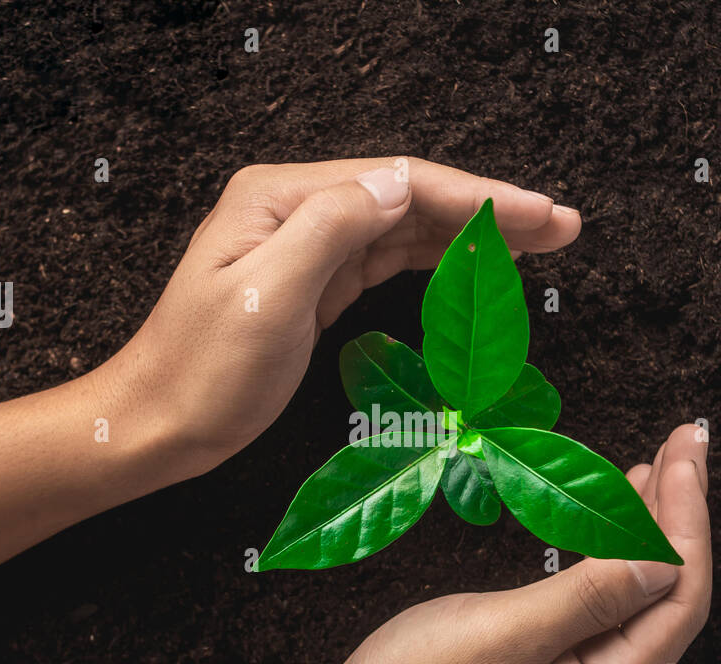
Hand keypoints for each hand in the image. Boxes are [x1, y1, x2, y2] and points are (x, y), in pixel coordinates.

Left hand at [92, 157, 580, 482]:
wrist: (158, 424)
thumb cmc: (203, 371)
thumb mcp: (266, 297)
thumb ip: (332, 228)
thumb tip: (397, 183)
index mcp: (282, 198)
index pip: (399, 182)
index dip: (477, 196)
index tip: (540, 215)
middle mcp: (296, 208)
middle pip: (411, 196)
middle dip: (488, 209)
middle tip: (562, 226)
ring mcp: (305, 244)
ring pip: (406, 227)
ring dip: (472, 233)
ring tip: (538, 244)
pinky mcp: (314, 282)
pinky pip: (388, 260)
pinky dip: (437, 261)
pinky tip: (472, 266)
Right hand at [298, 423, 710, 663]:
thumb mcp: (504, 634)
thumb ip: (590, 597)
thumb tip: (667, 558)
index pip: (678, 596)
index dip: (687, 520)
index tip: (685, 452)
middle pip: (667, 598)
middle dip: (677, 517)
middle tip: (682, 441)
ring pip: (635, 603)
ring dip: (646, 533)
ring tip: (653, 468)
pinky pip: (601, 613)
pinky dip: (609, 560)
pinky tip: (606, 524)